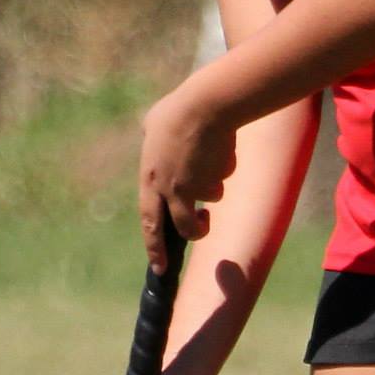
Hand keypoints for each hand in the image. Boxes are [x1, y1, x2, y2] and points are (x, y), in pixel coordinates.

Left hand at [139, 84, 236, 265]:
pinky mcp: (218, 178)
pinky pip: (223, 176)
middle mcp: (171, 190)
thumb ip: (153, 141)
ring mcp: (196, 186)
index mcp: (150, 179)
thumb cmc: (177, 110)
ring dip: (213, 180)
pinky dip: (224, 163)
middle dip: (195, 231)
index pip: (150, 223)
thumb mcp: (153, 125)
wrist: (206, 106)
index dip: (154, 247)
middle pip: (184, 226)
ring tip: (210, 153)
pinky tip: (219, 143)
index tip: (159, 268)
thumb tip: (154, 141)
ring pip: (211, 196)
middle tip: (202, 227)